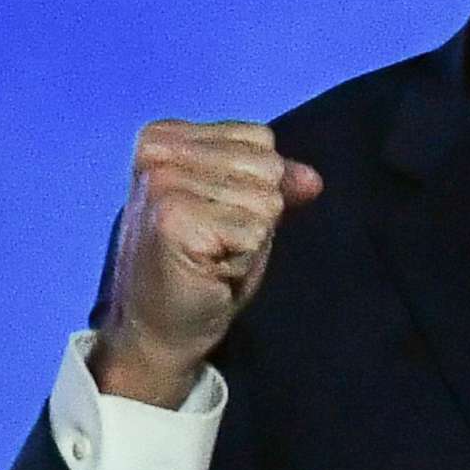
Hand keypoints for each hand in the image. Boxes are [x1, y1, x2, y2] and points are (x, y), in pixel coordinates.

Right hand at [90, 120, 323, 407]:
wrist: (157, 331)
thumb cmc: (196, 270)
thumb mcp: (236, 212)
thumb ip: (270, 184)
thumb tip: (312, 179)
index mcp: (164, 137)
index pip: (258, 138)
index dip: (253, 187)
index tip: (212, 218)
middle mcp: (157, 152)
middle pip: (266, 165)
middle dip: (254, 213)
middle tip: (214, 243)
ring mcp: (162, 184)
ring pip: (266, 199)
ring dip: (250, 238)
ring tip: (212, 257)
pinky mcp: (174, 219)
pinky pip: (256, 230)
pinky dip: (244, 259)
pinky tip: (210, 271)